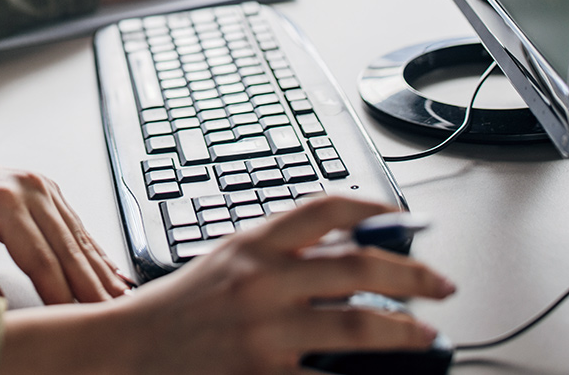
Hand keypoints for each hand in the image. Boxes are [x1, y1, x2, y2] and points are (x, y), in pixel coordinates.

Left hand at [0, 101, 129, 303]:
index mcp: (0, 201)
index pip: (38, 258)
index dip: (58, 294)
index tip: (71, 321)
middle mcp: (28, 189)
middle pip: (67, 249)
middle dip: (90, 288)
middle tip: (109, 318)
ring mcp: (43, 187)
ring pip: (79, 238)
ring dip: (100, 273)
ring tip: (120, 302)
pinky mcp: (50, 192)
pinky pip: (77, 227)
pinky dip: (96, 254)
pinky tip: (113, 274)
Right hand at [0, 196, 455, 374]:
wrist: (129, 350)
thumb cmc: (177, 310)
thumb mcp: (224, 263)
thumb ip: (277, 255)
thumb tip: (347, 260)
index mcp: (252, 245)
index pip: (324, 210)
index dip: (374, 210)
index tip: (404, 218)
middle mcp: (261, 282)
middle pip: (357, 269)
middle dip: (411, 276)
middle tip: (439, 285)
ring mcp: (264, 332)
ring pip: (356, 326)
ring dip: (403, 331)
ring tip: (427, 334)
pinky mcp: (262, 374)